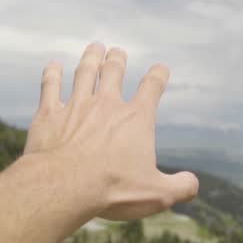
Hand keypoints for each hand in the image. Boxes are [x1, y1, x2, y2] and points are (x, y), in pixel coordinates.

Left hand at [24, 42, 198, 220]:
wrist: (64, 186)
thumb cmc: (113, 190)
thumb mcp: (157, 195)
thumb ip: (180, 187)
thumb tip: (193, 183)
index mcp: (136, 119)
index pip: (152, 88)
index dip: (158, 76)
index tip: (161, 69)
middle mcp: (107, 104)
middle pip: (114, 72)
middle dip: (117, 59)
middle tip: (118, 51)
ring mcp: (76, 106)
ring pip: (85, 72)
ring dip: (90, 58)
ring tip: (94, 47)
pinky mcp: (49, 115)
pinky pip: (50, 86)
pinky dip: (52, 74)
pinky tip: (53, 65)